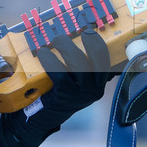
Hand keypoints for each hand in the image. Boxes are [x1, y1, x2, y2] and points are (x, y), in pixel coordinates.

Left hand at [4, 29, 110, 146]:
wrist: (38, 119)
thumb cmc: (55, 92)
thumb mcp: (72, 78)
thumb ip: (78, 61)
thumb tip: (73, 34)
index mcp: (100, 82)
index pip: (108, 57)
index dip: (101, 40)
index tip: (91, 27)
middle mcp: (95, 88)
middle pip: (98, 57)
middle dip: (89, 39)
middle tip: (79, 31)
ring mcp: (82, 94)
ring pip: (79, 63)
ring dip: (66, 46)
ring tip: (55, 40)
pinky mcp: (66, 97)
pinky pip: (60, 73)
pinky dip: (50, 60)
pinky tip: (43, 53)